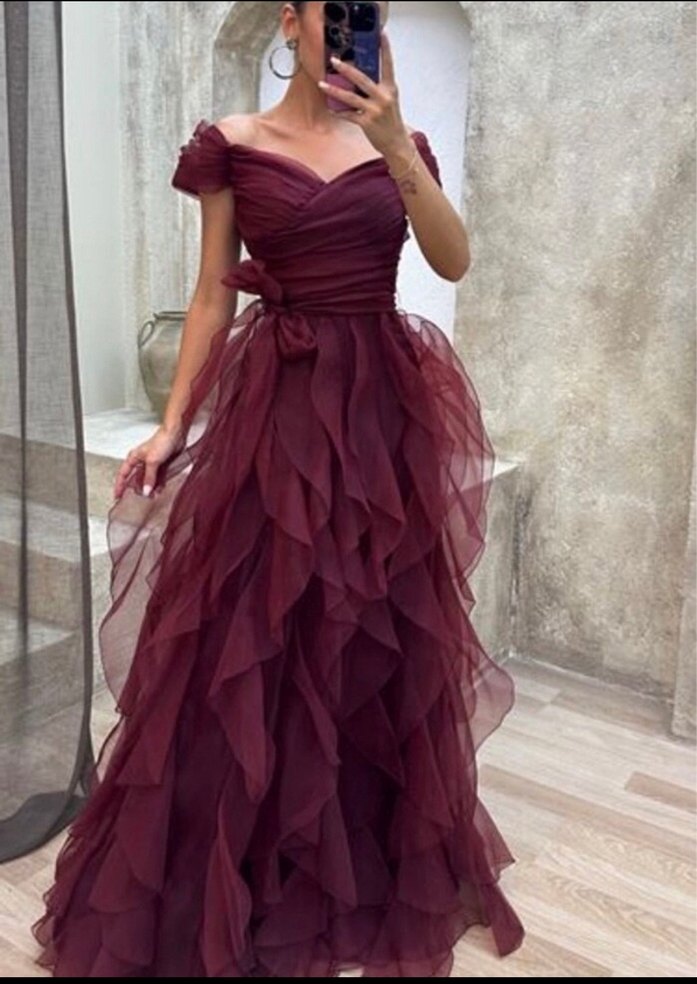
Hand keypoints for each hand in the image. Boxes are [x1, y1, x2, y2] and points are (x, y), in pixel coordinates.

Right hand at [113, 423, 184, 500]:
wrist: (176, 434)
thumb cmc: (162, 440)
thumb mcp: (152, 461)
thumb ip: (149, 477)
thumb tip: (145, 491)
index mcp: (134, 458)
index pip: (122, 474)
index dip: (119, 486)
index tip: (117, 496)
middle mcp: (141, 462)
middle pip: (135, 479)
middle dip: (137, 489)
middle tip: (139, 498)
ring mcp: (151, 464)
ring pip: (147, 480)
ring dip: (150, 488)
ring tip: (152, 496)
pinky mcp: (161, 466)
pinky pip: (157, 478)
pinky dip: (158, 485)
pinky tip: (159, 490)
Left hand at [318, 31, 411, 158]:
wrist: (396, 143)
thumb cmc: (391, 120)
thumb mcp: (389, 100)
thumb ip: (377, 88)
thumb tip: (357, 77)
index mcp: (390, 89)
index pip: (388, 65)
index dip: (385, 49)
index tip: (381, 35)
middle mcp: (383, 97)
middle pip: (362, 79)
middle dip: (346, 69)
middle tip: (334, 60)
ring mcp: (375, 111)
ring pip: (350, 97)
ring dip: (334, 90)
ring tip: (322, 84)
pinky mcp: (367, 123)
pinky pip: (349, 115)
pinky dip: (339, 112)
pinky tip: (331, 109)